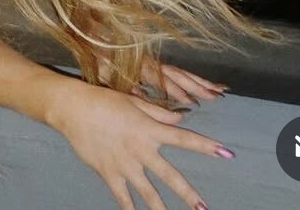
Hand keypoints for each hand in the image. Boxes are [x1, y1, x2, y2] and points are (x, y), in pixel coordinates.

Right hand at [47, 76, 232, 209]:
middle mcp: (140, 150)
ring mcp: (125, 165)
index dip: (206, 146)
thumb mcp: (132, 102)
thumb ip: (158, 112)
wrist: (73, 108)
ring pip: (148, 193)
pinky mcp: (110, 174)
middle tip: (204, 208)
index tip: (226, 153)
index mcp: (148, 129)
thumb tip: (182, 117)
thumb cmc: (103, 101)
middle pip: (169, 175)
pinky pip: (123, 198)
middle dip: (188, 193)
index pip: (183, 138)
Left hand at [96, 54, 227, 105]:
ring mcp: (153, 61)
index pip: (163, 80)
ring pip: (181, 72)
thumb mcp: (105, 72)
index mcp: (140, 66)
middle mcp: (151, 63)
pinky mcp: (152, 62)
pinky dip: (190, 77)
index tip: (192, 104)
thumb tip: (142, 97)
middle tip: (217, 95)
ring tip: (219, 90)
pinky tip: (201, 84)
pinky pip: (175, 70)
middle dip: (198, 85)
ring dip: (199, 81)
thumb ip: (123, 84)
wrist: (92, 34)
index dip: (177, 92)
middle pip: (178, 74)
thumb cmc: (96, 56)